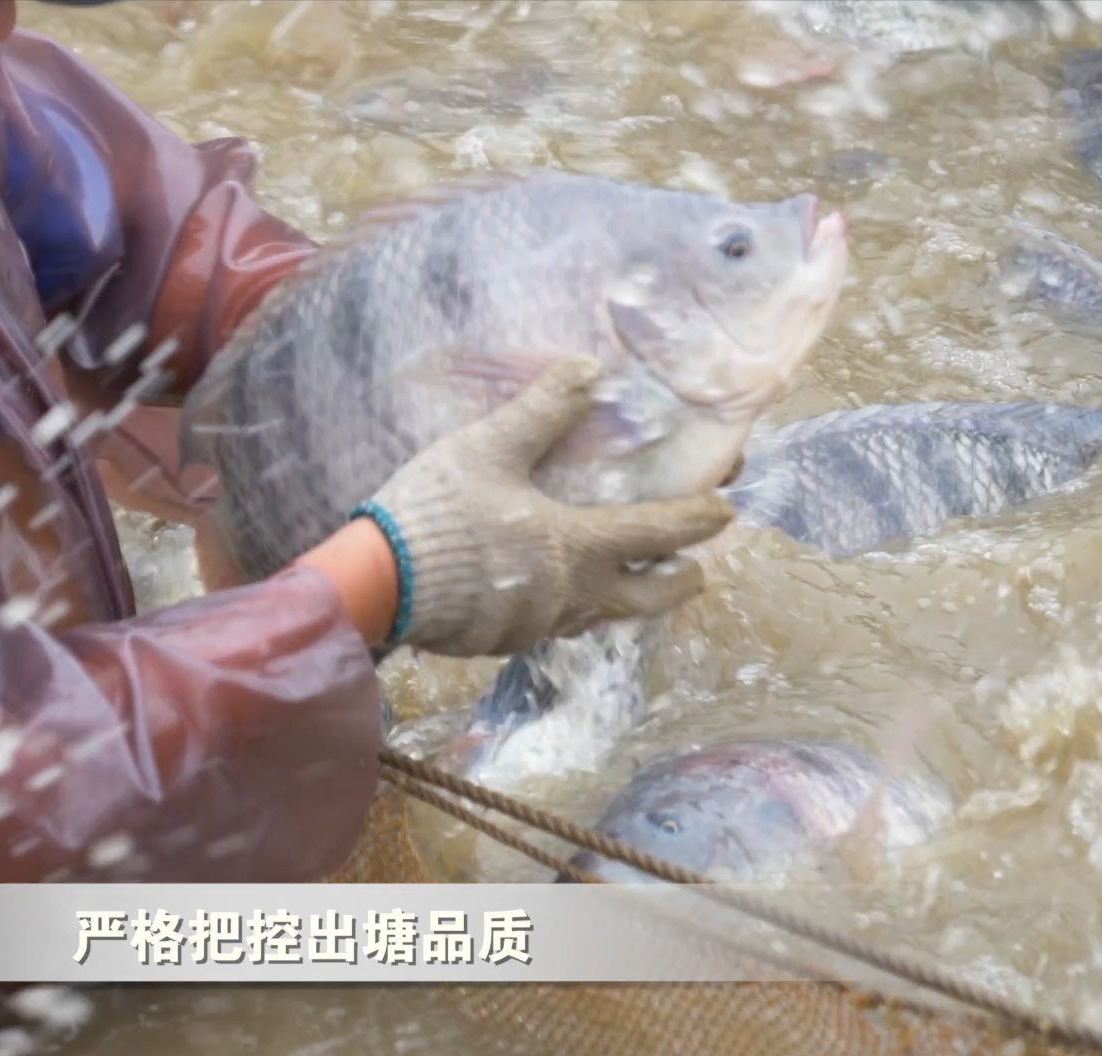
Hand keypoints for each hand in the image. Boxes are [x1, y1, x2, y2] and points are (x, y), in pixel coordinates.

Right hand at [359, 355, 734, 657]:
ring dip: (620, 599)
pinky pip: (548, 628)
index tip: (724, 511)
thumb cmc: (438, 513)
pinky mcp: (499, 642)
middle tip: (696, 572)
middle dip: (677, 584)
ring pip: (597, 618)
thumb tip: (588, 368)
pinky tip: (549, 597)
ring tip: (621, 582)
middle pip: (644, 600)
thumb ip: (542, 411)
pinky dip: (564, 611)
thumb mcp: (489, 448)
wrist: (377, 585)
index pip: (655, 534)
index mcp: (576, 547)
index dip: (695, 521)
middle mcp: (569, 597)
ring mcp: (534, 626)